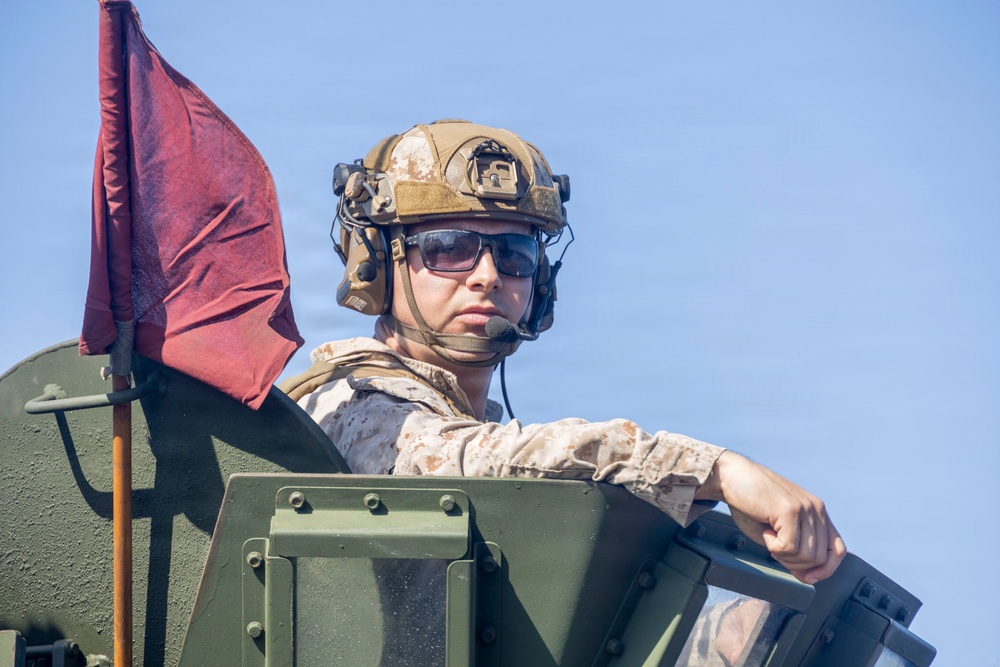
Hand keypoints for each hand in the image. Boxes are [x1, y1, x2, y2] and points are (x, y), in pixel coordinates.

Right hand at [695, 451, 845, 583]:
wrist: (731, 477)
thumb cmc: (751, 504)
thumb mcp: (777, 533)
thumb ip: (796, 552)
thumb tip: (809, 578)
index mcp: (817, 513)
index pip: (837, 550)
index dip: (826, 569)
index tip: (806, 576)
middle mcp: (816, 509)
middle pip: (820, 558)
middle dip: (794, 564)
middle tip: (775, 547)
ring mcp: (805, 508)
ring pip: (806, 556)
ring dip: (783, 556)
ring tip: (769, 537)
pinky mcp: (789, 509)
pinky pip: (789, 547)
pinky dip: (773, 547)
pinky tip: (765, 531)